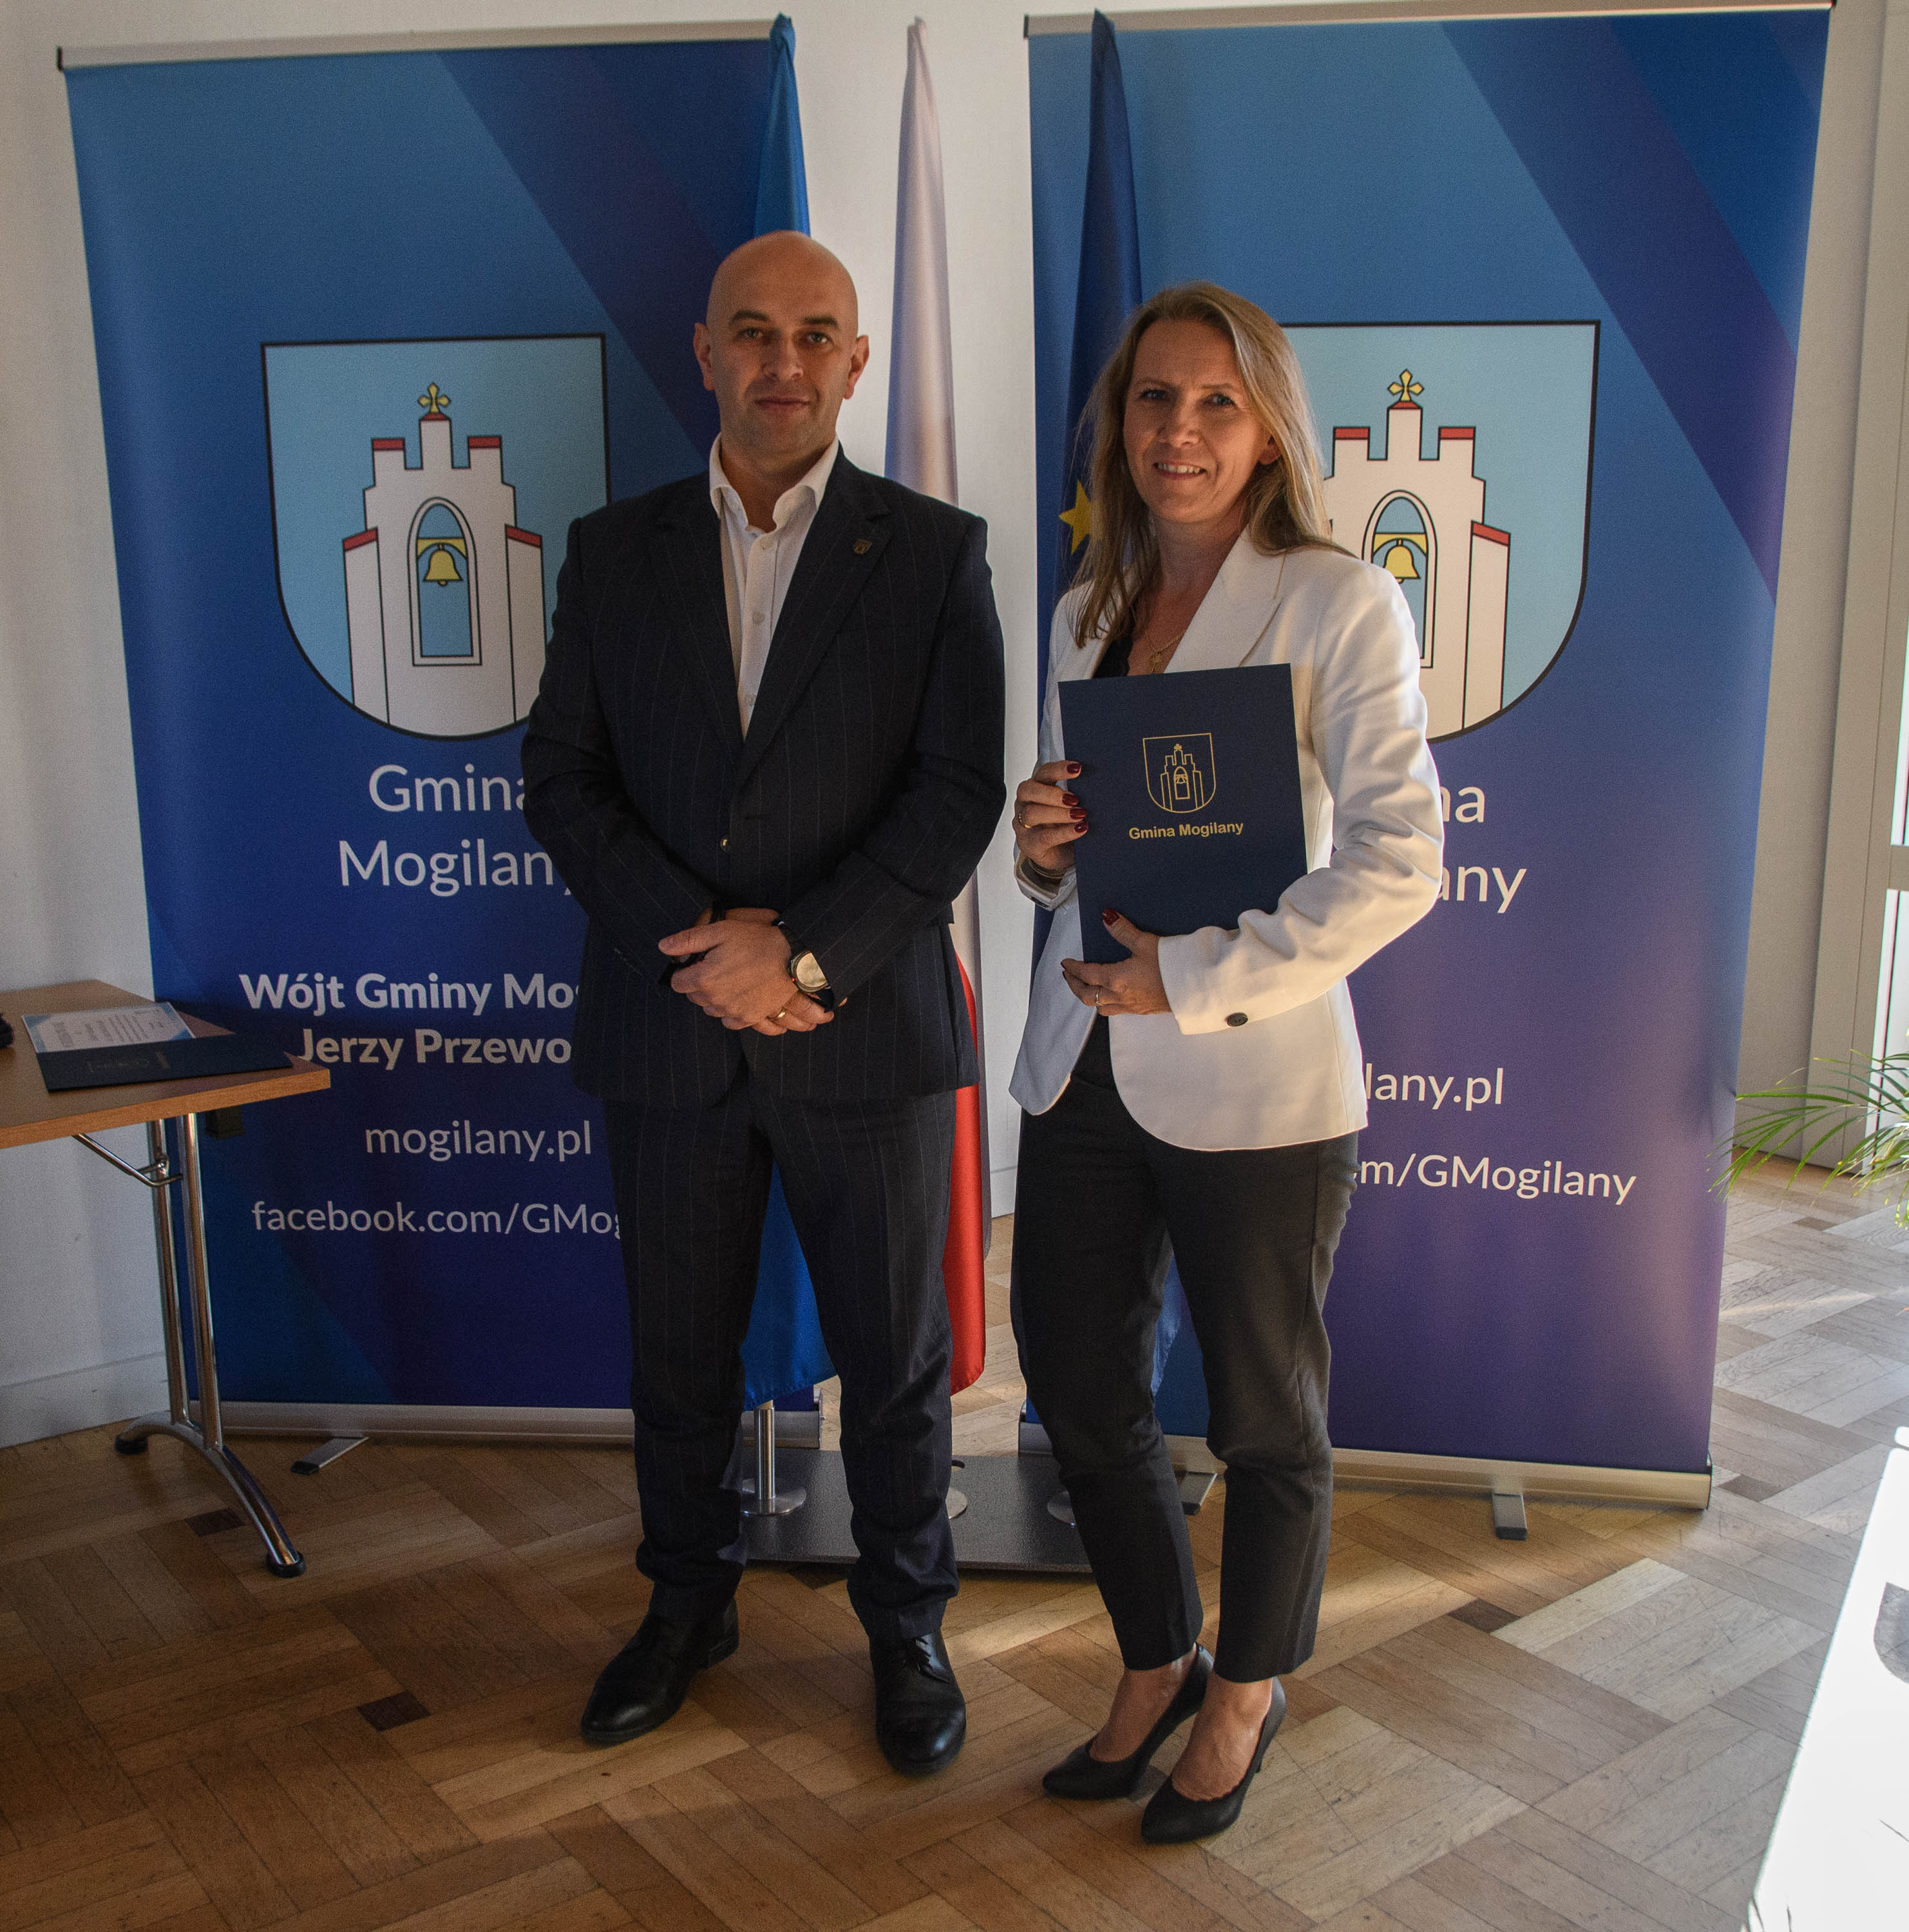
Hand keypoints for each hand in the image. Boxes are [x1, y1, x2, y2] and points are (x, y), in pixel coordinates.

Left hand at [660, 909, 829, 1030]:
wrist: (792, 958)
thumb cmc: (756, 940)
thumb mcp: (720, 931)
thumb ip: (687, 940)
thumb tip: (662, 947)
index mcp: (704, 978)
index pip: (677, 983)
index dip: (684, 971)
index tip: (697, 962)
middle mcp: (715, 999)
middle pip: (694, 997)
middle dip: (699, 983)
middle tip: (717, 967)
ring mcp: (733, 1011)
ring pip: (710, 1009)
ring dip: (714, 997)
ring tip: (730, 979)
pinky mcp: (750, 1018)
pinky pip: (729, 1021)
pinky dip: (730, 1011)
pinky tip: (739, 995)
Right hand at [1014, 759, 1086, 876]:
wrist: (1061, 856)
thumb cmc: (1065, 825)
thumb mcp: (1071, 807)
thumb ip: (1077, 795)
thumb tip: (1098, 786)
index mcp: (1036, 787)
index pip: (1043, 773)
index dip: (1059, 769)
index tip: (1078, 768)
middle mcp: (1024, 803)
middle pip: (1028, 790)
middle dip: (1052, 793)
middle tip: (1075, 799)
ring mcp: (1023, 824)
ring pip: (1032, 813)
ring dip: (1058, 813)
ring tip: (1080, 815)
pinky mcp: (1029, 844)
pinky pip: (1043, 837)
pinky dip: (1064, 832)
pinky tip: (1080, 829)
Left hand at [1061, 909, 1171, 1015]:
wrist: (1196, 987)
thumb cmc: (1172, 965)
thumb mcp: (1145, 942)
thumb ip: (1123, 930)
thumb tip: (1106, 917)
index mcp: (1116, 979)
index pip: (1086, 974)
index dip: (1073, 968)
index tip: (1066, 963)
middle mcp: (1120, 996)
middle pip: (1087, 996)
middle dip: (1075, 986)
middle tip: (1069, 976)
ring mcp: (1132, 1006)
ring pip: (1101, 1007)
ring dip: (1089, 998)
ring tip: (1087, 988)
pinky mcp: (1144, 1011)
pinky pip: (1117, 1011)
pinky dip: (1106, 1004)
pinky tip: (1112, 997)